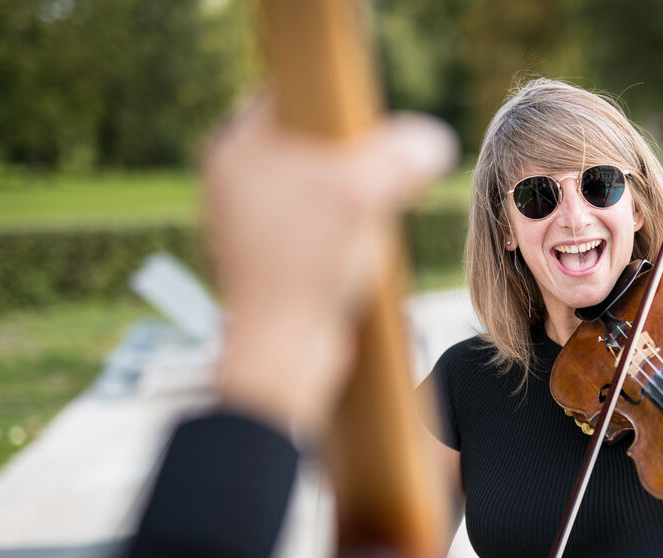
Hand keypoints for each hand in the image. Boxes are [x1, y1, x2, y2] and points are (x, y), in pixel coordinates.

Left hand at [206, 97, 456, 431]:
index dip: (340, 106)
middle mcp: (232, 179)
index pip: (293, 93)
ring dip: (352, 199)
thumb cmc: (308, 273)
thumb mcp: (364, 197)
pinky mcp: (266, 256)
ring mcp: (247, 220)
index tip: (374, 128)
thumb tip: (431, 140)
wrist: (284, 358)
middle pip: (309, 141)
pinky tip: (357, 253)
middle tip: (376, 181)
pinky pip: (314, 223)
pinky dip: (342, 231)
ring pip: (315, 184)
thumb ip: (400, 157)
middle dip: (353, 160)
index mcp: (236, 148)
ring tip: (367, 223)